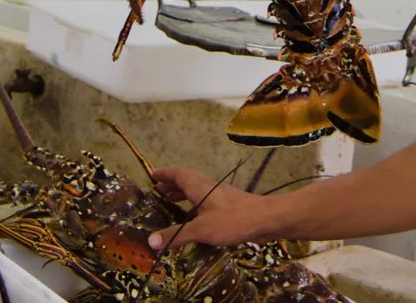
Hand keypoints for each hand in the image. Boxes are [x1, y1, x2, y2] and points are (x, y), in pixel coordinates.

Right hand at [146, 167, 277, 249]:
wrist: (265, 219)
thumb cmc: (232, 220)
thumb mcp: (201, 229)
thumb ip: (176, 235)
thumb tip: (149, 242)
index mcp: (199, 186)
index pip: (178, 174)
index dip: (165, 174)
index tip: (152, 175)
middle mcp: (208, 186)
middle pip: (187, 179)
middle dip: (172, 183)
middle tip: (159, 190)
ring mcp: (220, 194)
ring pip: (197, 188)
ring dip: (183, 192)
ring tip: (171, 200)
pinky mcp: (228, 203)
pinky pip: (205, 198)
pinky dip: (194, 202)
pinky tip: (195, 215)